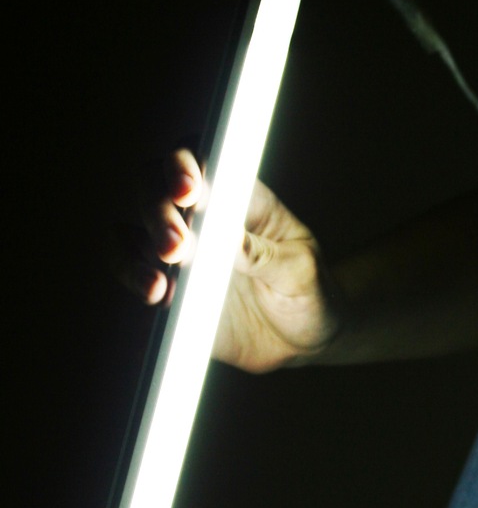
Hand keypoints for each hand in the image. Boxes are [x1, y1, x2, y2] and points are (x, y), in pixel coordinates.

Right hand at [109, 148, 344, 372]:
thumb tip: (227, 236)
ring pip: (135, 230)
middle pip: (156, 188)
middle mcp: (205, 219)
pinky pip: (135, 274)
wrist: (305, 345)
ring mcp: (183, 254)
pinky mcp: (170, 290)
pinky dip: (135, 278)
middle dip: (157, 210)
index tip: (188, 191)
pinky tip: (156, 293)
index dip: (185, 165)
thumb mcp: (301, 273)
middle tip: (177, 246)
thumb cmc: (312, 296)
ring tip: (161, 281)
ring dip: (139, 249)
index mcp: (243, 200)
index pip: (205, 162)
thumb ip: (263, 254)